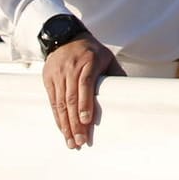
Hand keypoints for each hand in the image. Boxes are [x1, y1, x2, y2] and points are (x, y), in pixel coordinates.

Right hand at [41, 35, 121, 149]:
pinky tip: (63, 130)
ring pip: (60, 103)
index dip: (85, 103)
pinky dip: (57, 117)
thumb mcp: (107, 57)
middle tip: (80, 141)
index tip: (87, 120)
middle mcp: (71, 68)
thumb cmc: (92, 51)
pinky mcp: (48, 79)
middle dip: (75, 122)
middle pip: (71, 98)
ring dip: (65, 124)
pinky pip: (52, 102)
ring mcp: (58, 74)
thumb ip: (116, 74)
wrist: (66, 37)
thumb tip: (129, 92)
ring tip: (71, 142)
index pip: (85, 83)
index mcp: (88, 61)